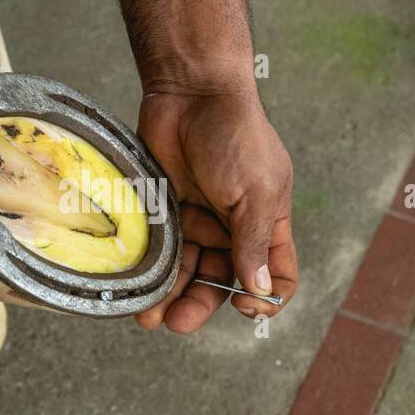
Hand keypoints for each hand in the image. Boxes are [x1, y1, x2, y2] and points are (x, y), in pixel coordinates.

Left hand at [135, 87, 296, 332]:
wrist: (190, 91)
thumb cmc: (235, 136)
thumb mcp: (256, 192)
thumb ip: (254, 242)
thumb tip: (259, 290)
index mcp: (268, 223)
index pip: (277, 275)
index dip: (264, 296)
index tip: (244, 305)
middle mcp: (233, 227)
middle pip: (222, 281)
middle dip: (201, 304)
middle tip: (178, 323)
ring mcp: (197, 219)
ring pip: (187, 272)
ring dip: (170, 296)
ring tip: (149, 318)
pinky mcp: (164, 209)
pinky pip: (160, 250)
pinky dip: (151, 271)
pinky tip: (138, 288)